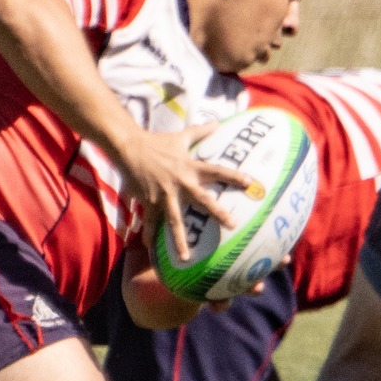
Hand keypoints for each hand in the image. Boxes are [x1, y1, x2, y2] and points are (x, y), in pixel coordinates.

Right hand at [115, 122, 250, 255]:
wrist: (130, 147)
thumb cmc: (157, 142)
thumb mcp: (180, 137)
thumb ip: (200, 132)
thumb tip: (217, 122)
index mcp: (190, 167)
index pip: (217, 171)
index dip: (234, 176)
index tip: (250, 182)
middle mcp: (180, 183)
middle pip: (202, 200)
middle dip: (217, 212)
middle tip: (232, 225)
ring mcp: (164, 194)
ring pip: (174, 220)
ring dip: (180, 240)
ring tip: (186, 257)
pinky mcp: (149, 201)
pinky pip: (150, 222)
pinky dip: (149, 236)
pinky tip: (151, 251)